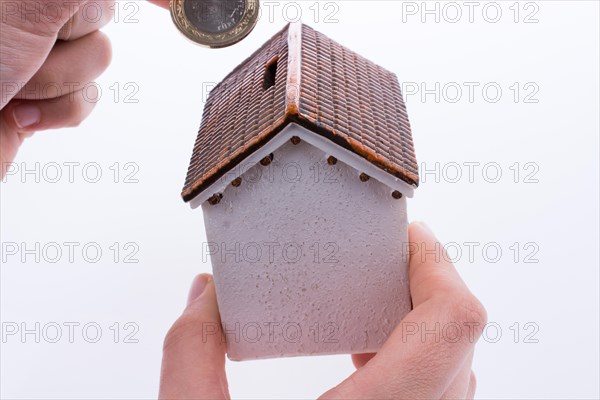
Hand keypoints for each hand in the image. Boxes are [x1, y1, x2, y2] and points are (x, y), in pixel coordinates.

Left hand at [0, 0, 114, 177]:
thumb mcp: (25, 6)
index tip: (166, 3)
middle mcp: (28, 10)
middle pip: (101, 13)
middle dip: (68, 41)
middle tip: (22, 50)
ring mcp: (35, 52)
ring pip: (98, 60)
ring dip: (59, 82)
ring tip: (11, 87)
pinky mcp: (42, 93)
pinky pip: (88, 98)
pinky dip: (60, 111)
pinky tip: (20, 112)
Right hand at [159, 222, 486, 398]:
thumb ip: (191, 354)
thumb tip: (204, 294)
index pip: (453, 323)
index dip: (437, 265)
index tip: (406, 235)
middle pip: (458, 341)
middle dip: (423, 287)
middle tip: (378, 260)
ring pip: (456, 375)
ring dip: (421, 324)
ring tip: (369, 298)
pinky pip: (438, 399)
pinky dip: (412, 362)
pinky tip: (362, 355)